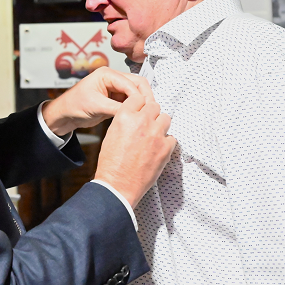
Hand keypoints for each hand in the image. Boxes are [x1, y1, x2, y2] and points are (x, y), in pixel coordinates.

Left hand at [41, 67, 151, 135]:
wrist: (65, 115)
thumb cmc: (73, 105)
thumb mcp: (95, 106)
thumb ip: (116, 108)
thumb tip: (134, 112)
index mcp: (106, 74)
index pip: (130, 82)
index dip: (139, 96)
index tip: (145, 108)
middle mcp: (113, 78)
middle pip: (137, 84)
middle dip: (144, 97)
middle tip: (151, 111)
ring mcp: (115, 89)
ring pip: (136, 93)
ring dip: (141, 103)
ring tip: (147, 115)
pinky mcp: (115, 99)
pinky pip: (130, 101)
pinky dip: (136, 108)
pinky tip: (139, 116)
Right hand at [94, 93, 174, 208]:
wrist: (118, 186)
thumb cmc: (111, 163)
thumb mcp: (111, 134)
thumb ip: (125, 121)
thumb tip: (136, 116)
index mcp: (124, 116)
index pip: (138, 98)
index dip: (139, 105)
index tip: (140, 112)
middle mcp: (141, 122)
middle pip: (154, 106)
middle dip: (151, 114)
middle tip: (147, 125)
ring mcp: (156, 134)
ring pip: (165, 118)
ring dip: (160, 125)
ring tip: (154, 136)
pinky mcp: (166, 148)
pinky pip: (172, 137)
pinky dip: (166, 142)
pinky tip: (158, 149)